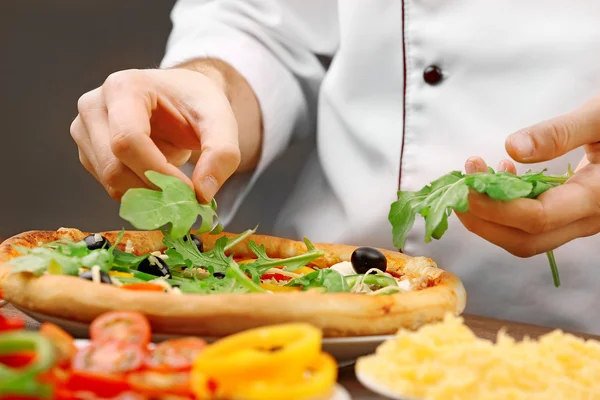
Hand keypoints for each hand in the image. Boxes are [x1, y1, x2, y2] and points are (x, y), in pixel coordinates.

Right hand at [71, 66, 251, 201]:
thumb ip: (222, 154)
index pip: (128, 141)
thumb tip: (203, 194)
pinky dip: (140, 193)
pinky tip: (161, 178)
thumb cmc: (198, 102)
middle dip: (155, 189)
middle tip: (188, 196)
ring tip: (177, 181)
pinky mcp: (89, 153)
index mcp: (123, 88)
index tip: (191, 190)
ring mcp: (86, 131)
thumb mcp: (221, 120)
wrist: (182, 97)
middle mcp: (94, 107)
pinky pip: (112, 187)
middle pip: (114, 167)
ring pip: (111, 183)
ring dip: (149, 194)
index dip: (159, 173)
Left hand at [456, 98, 599, 256]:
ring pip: (526, 237)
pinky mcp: (574, 213)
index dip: (494, 207)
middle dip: (483, 220)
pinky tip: (501, 174)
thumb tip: (513, 147)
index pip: (536, 219)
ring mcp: (581, 220)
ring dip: (491, 214)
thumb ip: (561, 132)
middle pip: (524, 240)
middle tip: (458, 188)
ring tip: (474, 175)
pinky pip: (534, 223)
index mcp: (599, 197)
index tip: (466, 183)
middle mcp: (589, 219)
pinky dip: (507, 207)